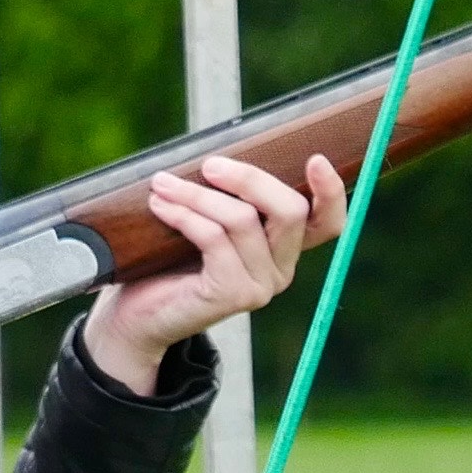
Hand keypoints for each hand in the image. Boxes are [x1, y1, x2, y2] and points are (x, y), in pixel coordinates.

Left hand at [83, 153, 348, 395]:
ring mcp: (261, 286)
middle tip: (209, 164)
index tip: (315, 159)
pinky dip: (185, 215)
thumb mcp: (208, 222)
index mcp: (284, 249)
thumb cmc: (170, 263)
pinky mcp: (234, 295)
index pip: (328, 223)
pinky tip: (160, 206)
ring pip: (243, 219)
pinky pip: (214, 238)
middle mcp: (282, 270)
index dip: (331, 192)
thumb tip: (220, 156)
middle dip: (249, 179)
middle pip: (290, 211)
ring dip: (198, 194)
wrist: (140, 316)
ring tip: (162, 184)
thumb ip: (228, 198)